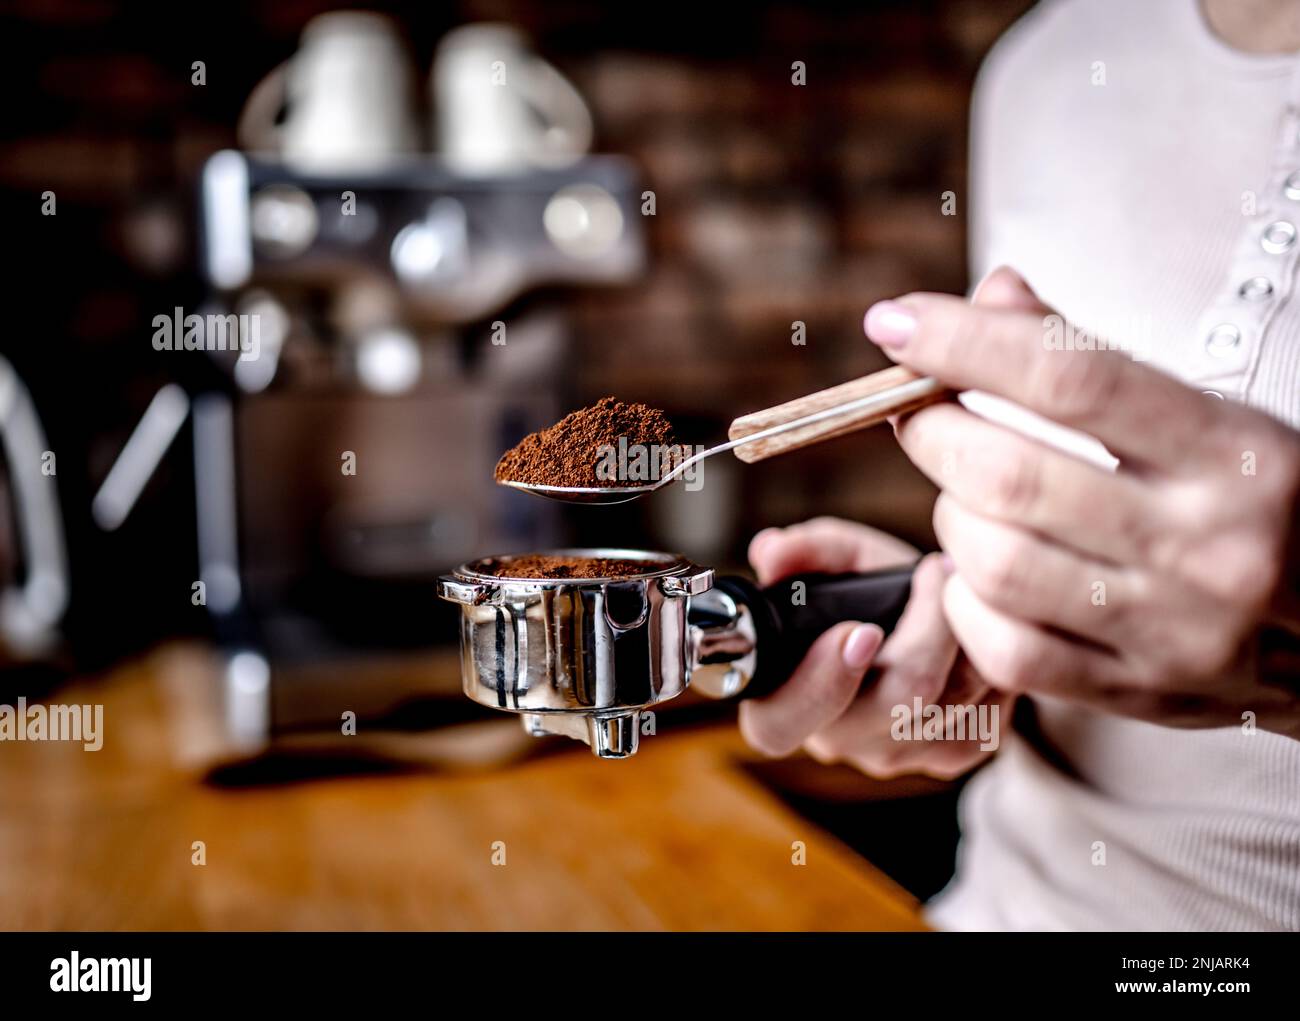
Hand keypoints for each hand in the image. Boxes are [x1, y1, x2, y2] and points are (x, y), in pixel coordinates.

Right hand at [738, 517, 1008, 778]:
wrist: (917, 623)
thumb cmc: (863, 592)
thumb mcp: (833, 560)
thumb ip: (801, 551)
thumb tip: (769, 551)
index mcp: (780, 702)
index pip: (782, 723)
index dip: (821, 684)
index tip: (860, 631)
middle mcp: (833, 741)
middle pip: (893, 704)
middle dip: (927, 631)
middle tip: (935, 571)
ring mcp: (891, 756)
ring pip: (947, 704)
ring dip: (964, 634)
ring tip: (960, 580)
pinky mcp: (946, 758)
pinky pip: (983, 717)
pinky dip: (988, 667)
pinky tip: (977, 630)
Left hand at [865, 267, 1299, 736]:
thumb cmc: (1277, 508)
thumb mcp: (1216, 419)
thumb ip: (1095, 362)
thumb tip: (991, 297)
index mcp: (1236, 454)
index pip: (1070, 378)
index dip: (964, 342)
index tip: (897, 323)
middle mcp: (1209, 545)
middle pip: (1009, 476)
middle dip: (932, 431)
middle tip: (918, 412)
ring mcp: (1174, 631)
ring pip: (994, 562)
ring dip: (949, 514)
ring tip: (964, 494)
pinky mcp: (1141, 694)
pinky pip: (1005, 649)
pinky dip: (966, 601)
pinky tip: (980, 573)